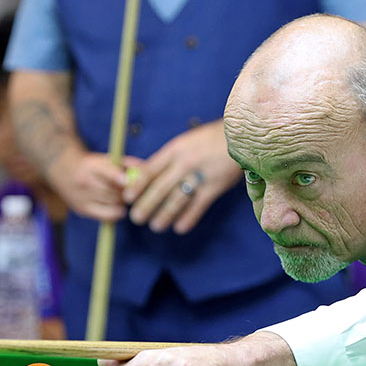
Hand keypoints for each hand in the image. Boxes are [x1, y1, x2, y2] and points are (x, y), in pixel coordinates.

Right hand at [47, 150, 137, 222]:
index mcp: (92, 166)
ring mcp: (82, 198)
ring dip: (122, 202)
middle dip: (126, 192)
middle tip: (133, 191)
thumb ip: (126, 163)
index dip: (118, 177)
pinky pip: (105, 217)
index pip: (106, 173)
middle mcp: (85, 182)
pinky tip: (118, 208)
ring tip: (124, 197)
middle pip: (112, 192)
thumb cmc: (92, 166)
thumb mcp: (105, 159)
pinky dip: (115, 213)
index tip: (127, 182)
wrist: (64, 171)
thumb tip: (145, 169)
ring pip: (111, 204)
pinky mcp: (82, 210)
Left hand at [125, 121, 242, 233]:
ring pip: (177, 201)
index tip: (128, 198)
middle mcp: (184, 163)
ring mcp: (200, 176)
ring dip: (164, 216)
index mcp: (174, 150)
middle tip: (137, 218)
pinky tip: (180, 227)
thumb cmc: (207, 140)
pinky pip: (198, 207)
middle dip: (146, 206)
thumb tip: (143, 174)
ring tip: (156, 226)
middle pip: (160, 189)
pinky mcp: (215, 187)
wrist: (238, 137)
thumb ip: (166, 159)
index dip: (137, 186)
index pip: (150, 170)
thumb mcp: (183, 143)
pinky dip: (188, 219)